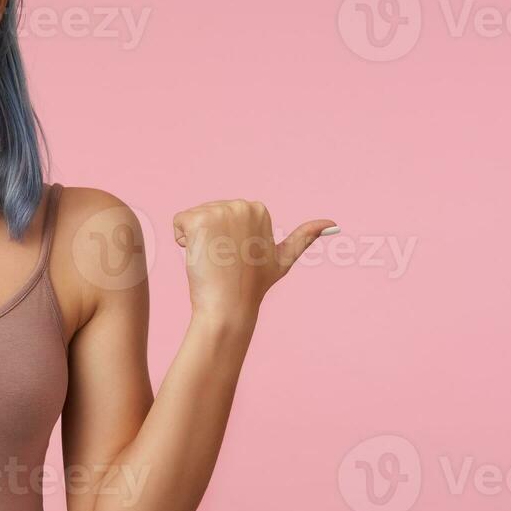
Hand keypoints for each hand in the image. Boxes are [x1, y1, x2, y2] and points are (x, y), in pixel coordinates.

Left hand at [172, 200, 336, 320]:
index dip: (224, 237)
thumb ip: (304, 238)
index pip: (222, 214)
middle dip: (208, 236)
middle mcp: (241, 205)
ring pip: (192, 218)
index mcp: (258, 209)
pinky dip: (181, 240)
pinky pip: (178, 222)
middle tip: (223, 261)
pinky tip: (198, 256)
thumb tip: (333, 224)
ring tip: (213, 260)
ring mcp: (221, 211)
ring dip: (195, 239)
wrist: (230, 306)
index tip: (236, 256)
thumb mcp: (283, 260)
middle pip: (206, 213)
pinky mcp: (199, 220)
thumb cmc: (253, 286)